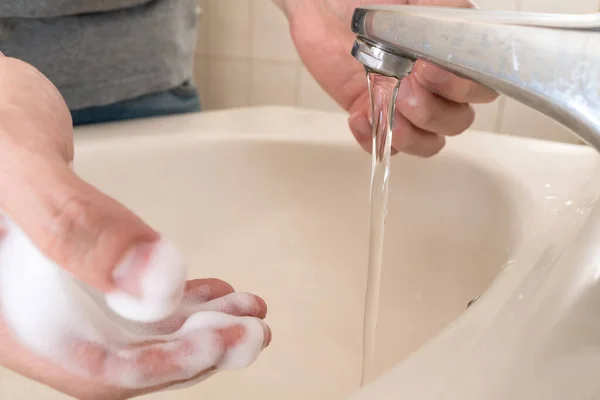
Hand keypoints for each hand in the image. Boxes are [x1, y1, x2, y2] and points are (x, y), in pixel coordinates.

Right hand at [0, 55, 269, 398]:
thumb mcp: (16, 163)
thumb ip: (76, 222)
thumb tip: (153, 281)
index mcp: (1, 310)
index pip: (88, 367)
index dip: (160, 364)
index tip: (218, 342)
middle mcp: (28, 314)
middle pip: (122, 356)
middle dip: (194, 349)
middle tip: (253, 333)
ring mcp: (57, 295)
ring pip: (136, 332)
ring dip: (197, 326)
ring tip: (248, 313)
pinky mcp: (81, 270)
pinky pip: (133, 302)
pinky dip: (180, 301)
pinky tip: (215, 294)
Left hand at [277, 0, 497, 156]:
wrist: (324, 10)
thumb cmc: (369, 2)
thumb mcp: (408, 0)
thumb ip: (436, 12)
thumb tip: (448, 24)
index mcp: (453, 56)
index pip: (480, 88)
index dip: (460, 88)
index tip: (428, 69)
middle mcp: (436, 85)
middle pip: (457, 121)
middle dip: (432, 112)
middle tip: (405, 87)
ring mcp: (407, 105)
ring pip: (429, 141)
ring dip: (409, 133)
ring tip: (383, 105)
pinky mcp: (377, 117)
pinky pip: (387, 147)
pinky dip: (374, 139)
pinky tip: (358, 116)